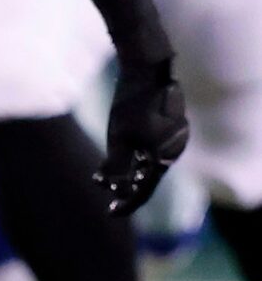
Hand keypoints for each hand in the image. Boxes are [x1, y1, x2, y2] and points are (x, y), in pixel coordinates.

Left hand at [99, 52, 187, 215]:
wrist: (146, 68)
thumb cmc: (131, 104)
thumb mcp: (118, 138)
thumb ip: (116, 165)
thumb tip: (113, 188)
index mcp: (165, 157)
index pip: (145, 189)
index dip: (127, 203)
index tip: (110, 212)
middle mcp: (175, 149)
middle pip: (149, 176)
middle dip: (126, 184)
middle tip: (106, 191)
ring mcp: (174, 135)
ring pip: (149, 160)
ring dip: (129, 169)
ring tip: (106, 174)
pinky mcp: (169, 124)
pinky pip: (153, 145)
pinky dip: (136, 153)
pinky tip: (121, 152)